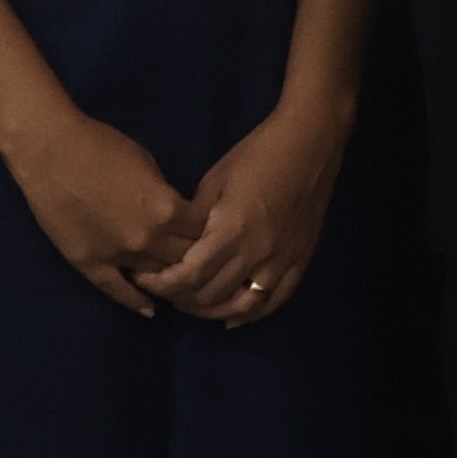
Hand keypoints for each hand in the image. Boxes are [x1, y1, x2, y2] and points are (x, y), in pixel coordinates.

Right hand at [7, 112, 209, 318]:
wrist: (51, 152)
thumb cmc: (102, 147)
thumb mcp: (149, 165)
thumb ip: (166, 195)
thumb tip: (177, 213)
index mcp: (168, 210)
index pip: (204, 233)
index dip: (210, 234)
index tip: (210, 235)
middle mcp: (149, 239)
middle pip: (186, 260)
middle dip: (194, 259)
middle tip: (198, 262)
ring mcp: (118, 256)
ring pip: (156, 279)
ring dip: (167, 280)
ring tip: (177, 283)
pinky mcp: (89, 264)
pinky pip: (117, 290)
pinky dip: (136, 301)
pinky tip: (149, 309)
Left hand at [150, 92, 349, 324]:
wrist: (312, 140)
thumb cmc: (258, 152)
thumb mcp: (215, 180)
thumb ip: (195, 219)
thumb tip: (177, 246)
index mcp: (231, 230)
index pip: (187, 277)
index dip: (161, 284)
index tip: (144, 277)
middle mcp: (257, 252)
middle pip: (210, 296)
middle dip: (179, 297)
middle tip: (164, 286)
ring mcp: (283, 260)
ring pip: (241, 307)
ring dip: (212, 311)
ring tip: (194, 302)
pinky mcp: (301, 260)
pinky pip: (275, 301)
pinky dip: (252, 315)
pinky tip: (233, 317)